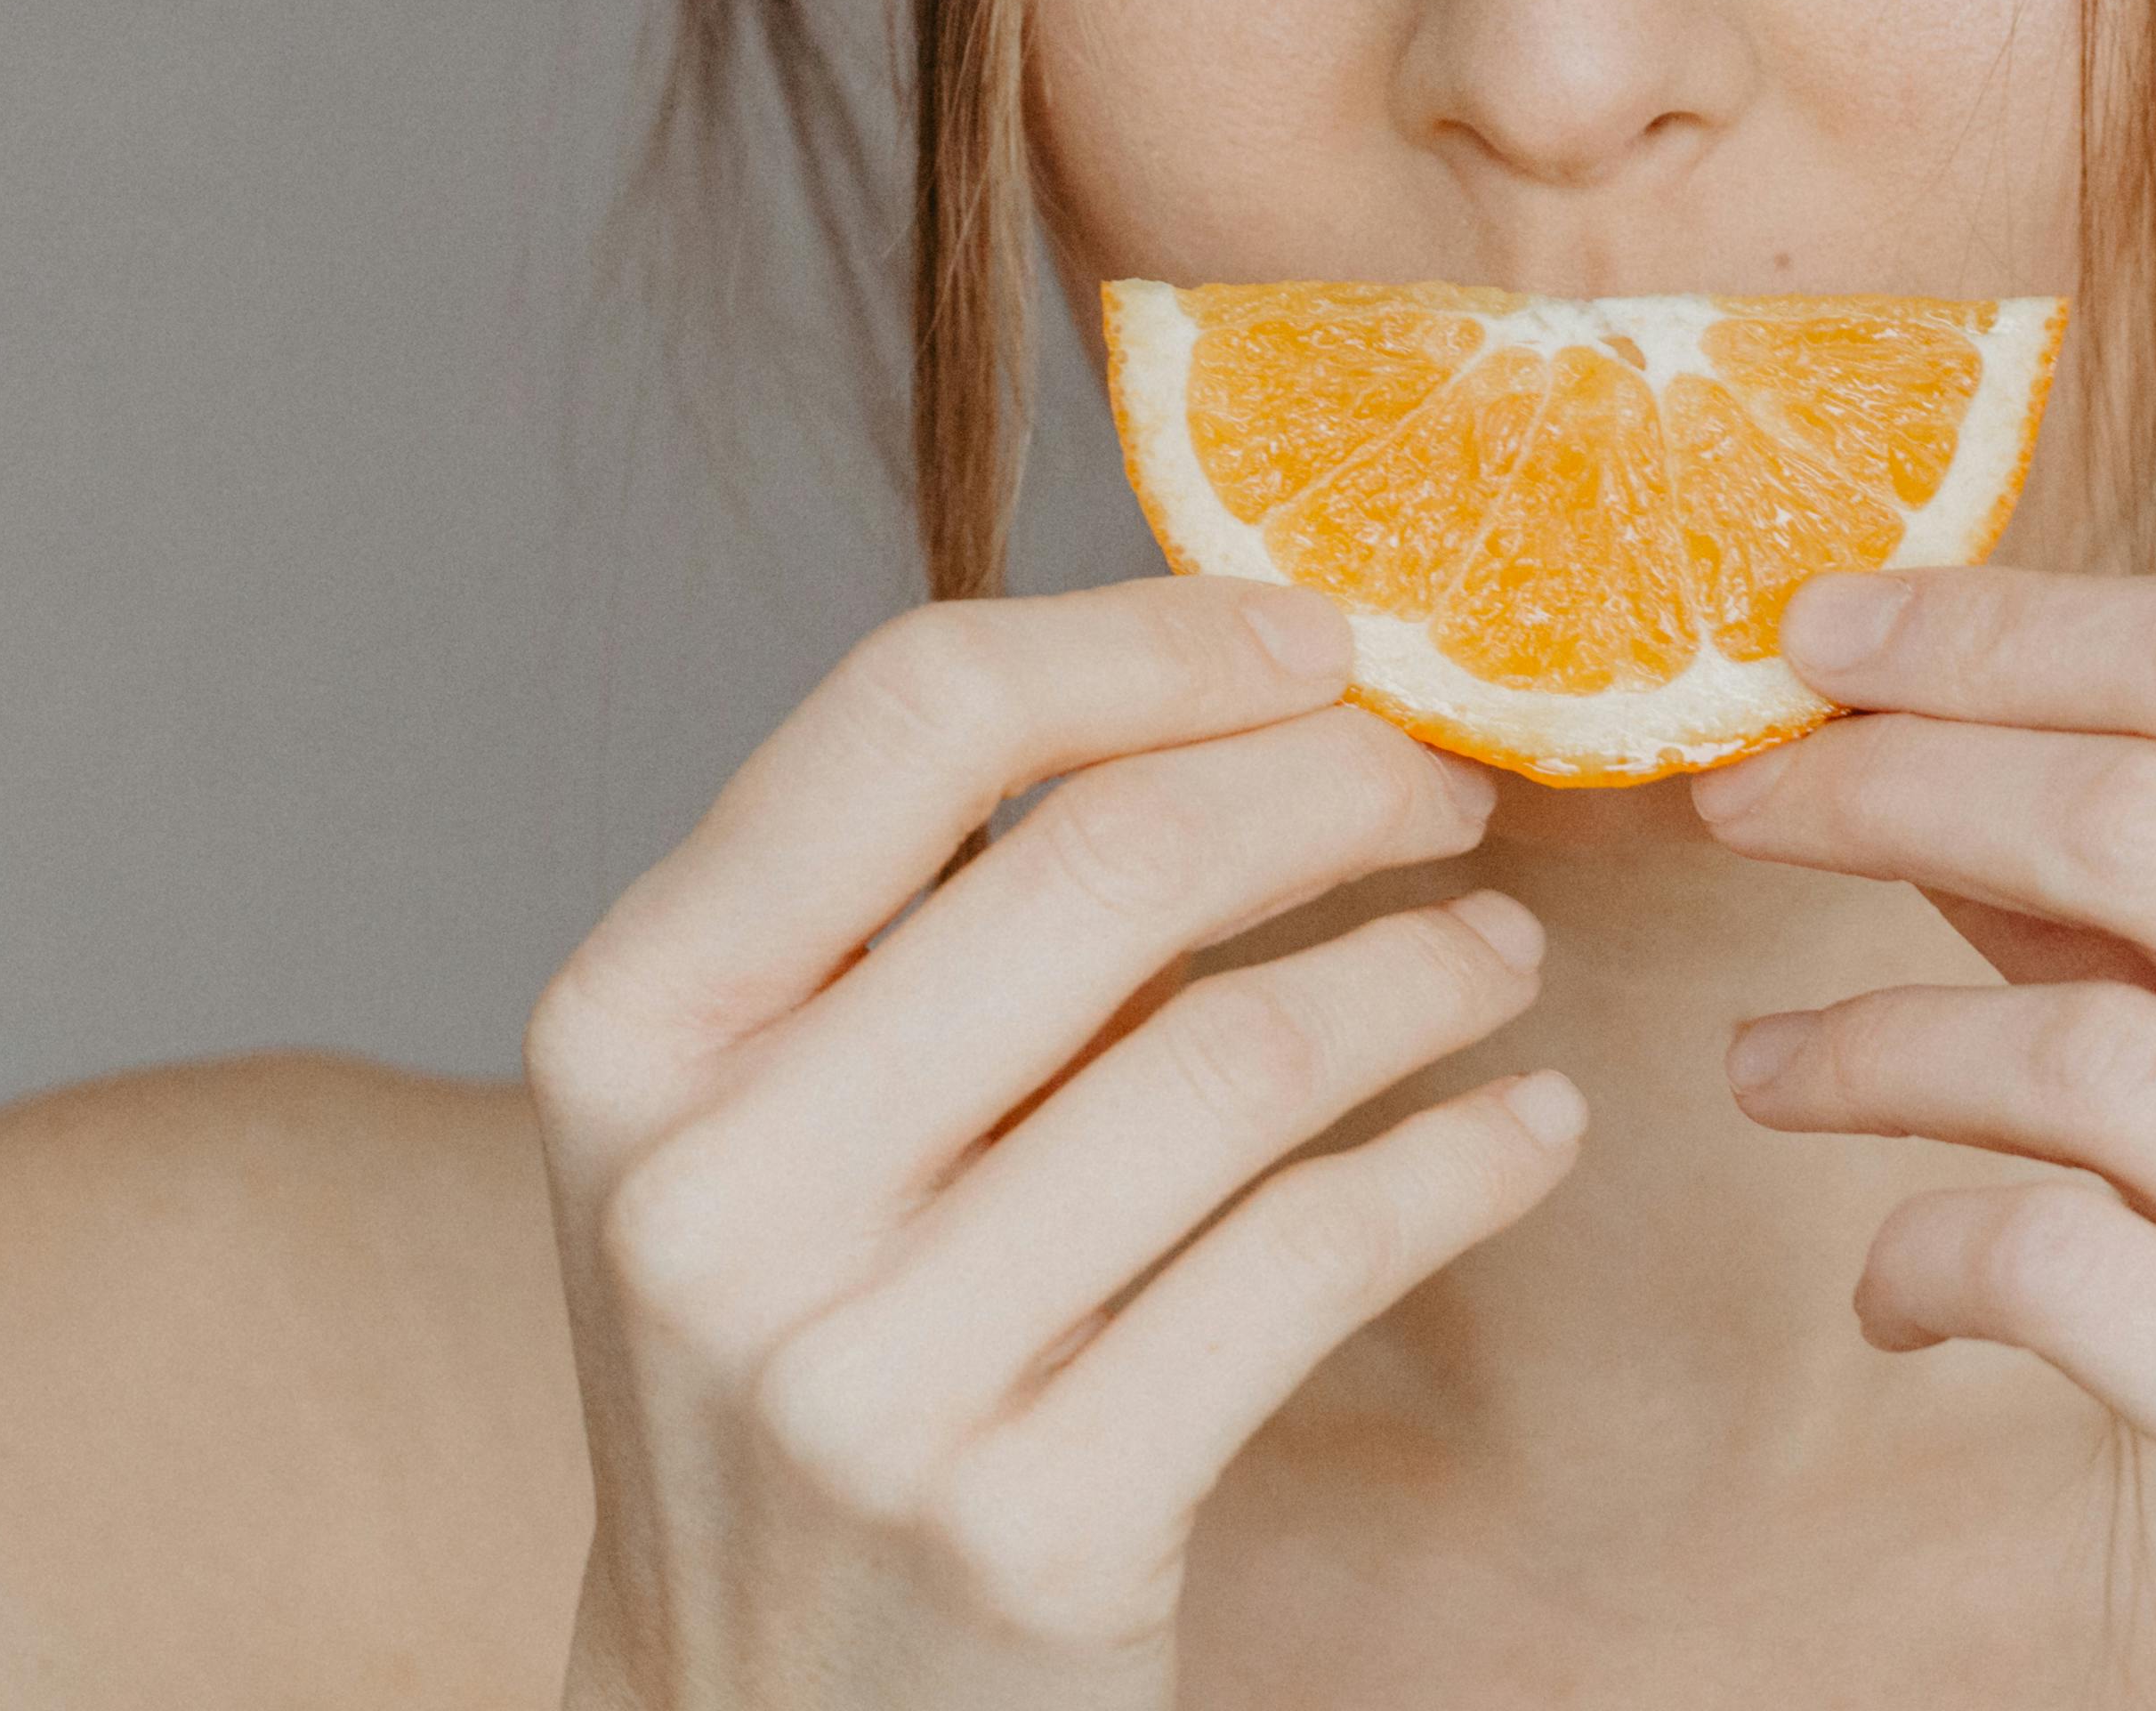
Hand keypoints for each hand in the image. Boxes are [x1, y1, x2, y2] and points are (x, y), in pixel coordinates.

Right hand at [528, 578, 1587, 1710]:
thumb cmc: (812, 1359)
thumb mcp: (769, 1124)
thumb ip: (924, 920)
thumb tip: (1242, 677)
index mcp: (630, 1027)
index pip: (912, 706)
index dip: (1154, 634)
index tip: (1326, 632)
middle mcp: (715, 1189)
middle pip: (1110, 859)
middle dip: (1337, 785)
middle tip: (1455, 782)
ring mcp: (866, 1371)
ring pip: (1237, 1053)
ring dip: (1428, 972)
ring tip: (1499, 949)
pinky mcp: (1031, 1522)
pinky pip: (1313, 1258)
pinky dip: (1462, 1165)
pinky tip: (1525, 1128)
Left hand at [1690, 568, 2155, 1709]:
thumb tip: (1902, 683)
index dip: (2012, 625)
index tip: (1818, 623)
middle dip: (1895, 777)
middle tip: (1734, 793)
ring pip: (2094, 1054)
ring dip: (1865, 1038)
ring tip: (1765, 1068)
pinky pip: (2066, 1277)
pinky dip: (1918, 1253)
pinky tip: (1887, 1285)